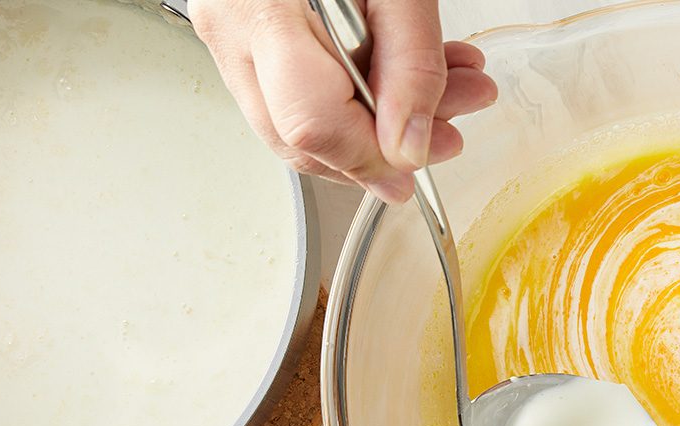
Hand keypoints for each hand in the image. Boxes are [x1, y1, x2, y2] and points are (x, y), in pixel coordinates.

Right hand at [190, 0, 496, 202]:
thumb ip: (412, 63)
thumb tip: (412, 144)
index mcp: (262, 5)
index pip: (311, 121)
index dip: (373, 156)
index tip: (425, 153)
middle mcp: (231, 25)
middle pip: (299, 137)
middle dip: (383, 147)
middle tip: (450, 129)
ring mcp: (229, 33)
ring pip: (298, 126)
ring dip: (379, 127)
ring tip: (447, 95)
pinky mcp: (243, 34)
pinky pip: (295, 95)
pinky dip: (357, 101)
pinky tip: (408, 82)